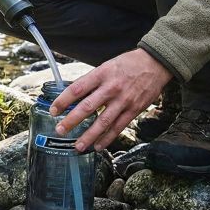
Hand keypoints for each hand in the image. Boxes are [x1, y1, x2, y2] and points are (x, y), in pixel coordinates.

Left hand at [50, 48, 172, 151]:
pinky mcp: (134, 110)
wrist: (156, 63)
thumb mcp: (107, 66)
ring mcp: (123, 100)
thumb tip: (73, 96)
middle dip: (71, 120)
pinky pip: (118, 127)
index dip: (63, 101)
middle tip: (60, 130)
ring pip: (103, 121)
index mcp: (101, 74)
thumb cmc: (128, 64)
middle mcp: (111, 87)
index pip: (77, 88)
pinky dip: (107, 138)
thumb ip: (92, 81)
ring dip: (89, 135)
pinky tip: (98, 146)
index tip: (53, 110)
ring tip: (78, 146)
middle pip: (87, 107)